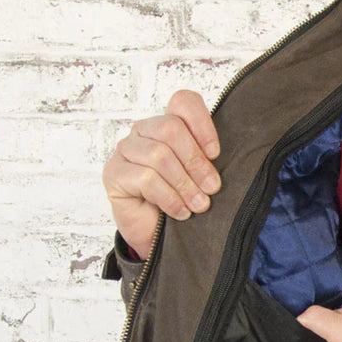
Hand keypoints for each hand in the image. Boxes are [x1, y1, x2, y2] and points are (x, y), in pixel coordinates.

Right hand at [102, 89, 221, 257]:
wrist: (160, 240)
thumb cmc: (184, 204)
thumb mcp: (203, 180)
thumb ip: (210, 162)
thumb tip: (228, 159)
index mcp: (168, 125)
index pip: (183, 102)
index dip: (202, 124)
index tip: (216, 154)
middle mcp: (144, 131)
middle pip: (170, 129)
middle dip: (196, 162)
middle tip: (212, 189)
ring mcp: (125, 150)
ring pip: (159, 155)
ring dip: (185, 184)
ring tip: (199, 206)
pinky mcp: (114, 174)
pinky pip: (146, 178)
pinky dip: (169, 198)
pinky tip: (181, 213)